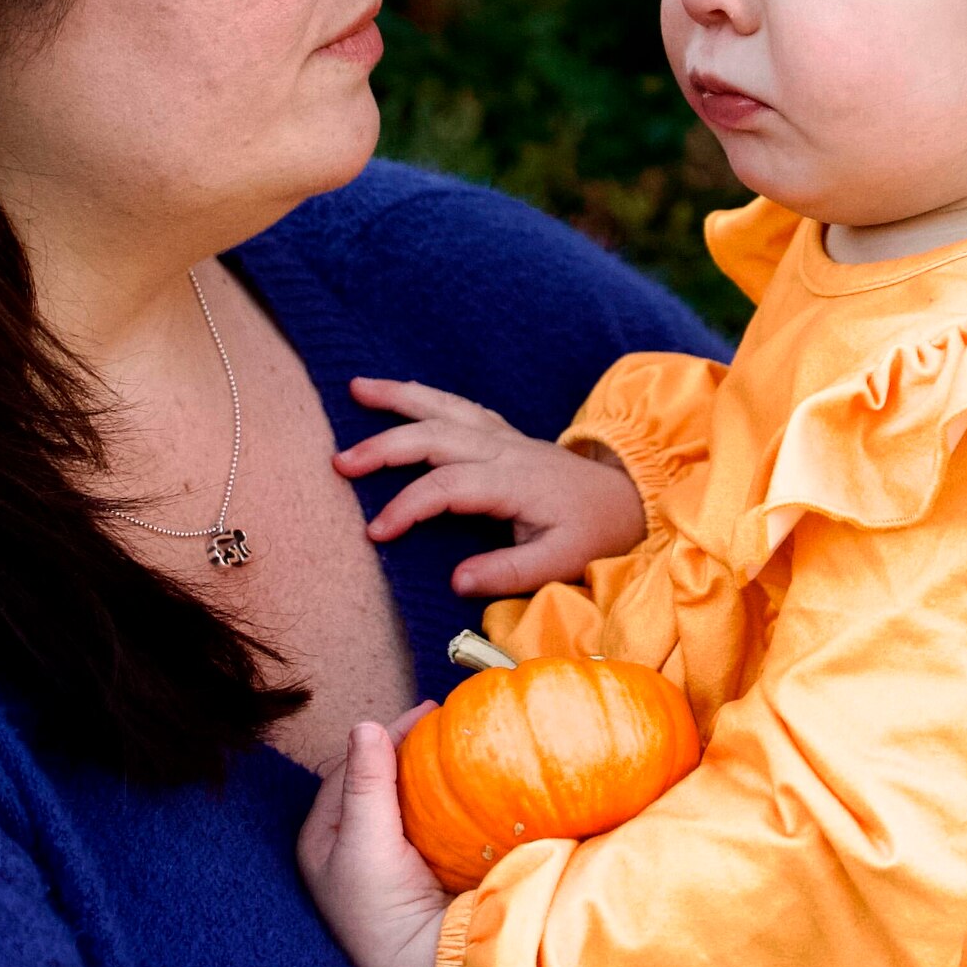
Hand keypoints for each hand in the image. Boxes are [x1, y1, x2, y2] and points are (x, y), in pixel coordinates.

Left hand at [296, 711, 452, 966]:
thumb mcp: (365, 841)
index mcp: (323, 840)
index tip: (425, 714)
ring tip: (457, 743)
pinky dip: (446, 800)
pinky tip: (469, 785)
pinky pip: (432, 822)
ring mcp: (388, 861)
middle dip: (406, 750)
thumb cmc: (380, 910)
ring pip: (406, 800)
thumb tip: (365, 724)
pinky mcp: (422, 872)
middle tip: (444, 721)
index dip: (384, 737)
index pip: (349, 769)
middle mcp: (350, 849)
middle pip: (378, 781)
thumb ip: (366, 783)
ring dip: (428, 773)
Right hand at [339, 378, 647, 596]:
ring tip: (355, 387)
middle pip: (436, 436)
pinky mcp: (505, 435)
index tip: (375, 532)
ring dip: (399, 397)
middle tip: (340, 462)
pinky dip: (426, 396)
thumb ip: (510, 571)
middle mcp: (505, 450)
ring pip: (445, 407)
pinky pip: (459, 406)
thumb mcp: (561, 562)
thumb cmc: (593, 533)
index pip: (447, 486)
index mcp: (515, 481)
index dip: (407, 507)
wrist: (627, 501)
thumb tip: (457, 579)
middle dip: (385, 446)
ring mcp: (504, 437)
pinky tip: (401, 394)